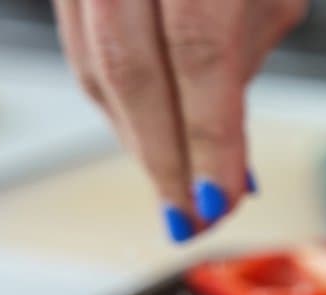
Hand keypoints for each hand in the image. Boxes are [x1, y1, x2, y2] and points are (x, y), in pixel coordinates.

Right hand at [54, 0, 306, 242]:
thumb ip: (244, 64)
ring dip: (138, 139)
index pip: (199, 52)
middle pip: (130, 67)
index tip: (221, 201)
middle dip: (163, 157)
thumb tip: (226, 158)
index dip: (206, 136)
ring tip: (177, 184)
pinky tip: (148, 133)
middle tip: (192, 217)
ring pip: (94, 64)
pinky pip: (81, 47)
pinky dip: (117, 103)